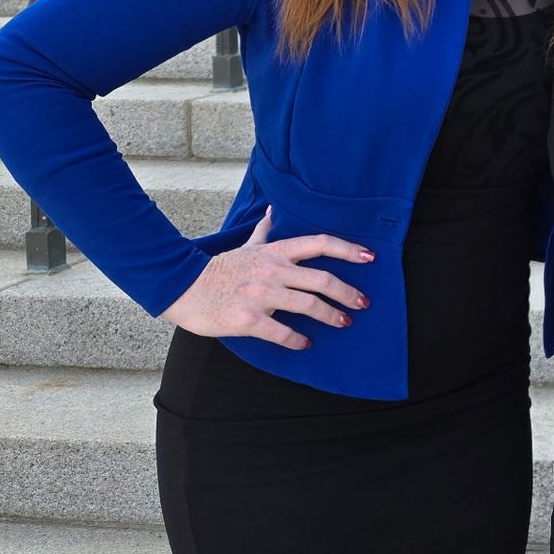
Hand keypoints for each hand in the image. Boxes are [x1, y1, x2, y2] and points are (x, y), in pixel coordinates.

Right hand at [161, 207, 372, 349]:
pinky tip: (306, 343)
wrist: (183, 289)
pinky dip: (297, 340)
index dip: (348, 249)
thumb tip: (273, 210)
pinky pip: (282, 332)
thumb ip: (264, 232)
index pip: (319, 243)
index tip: (370, 257)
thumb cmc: (218, 269)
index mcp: (275, 253)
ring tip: (344, 322)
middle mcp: (272, 271)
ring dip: (331, 315)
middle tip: (363, 303)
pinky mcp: (248, 320)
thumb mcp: (245, 246)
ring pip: (308, 305)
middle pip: (322, 279)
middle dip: (348, 292)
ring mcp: (261, 295)